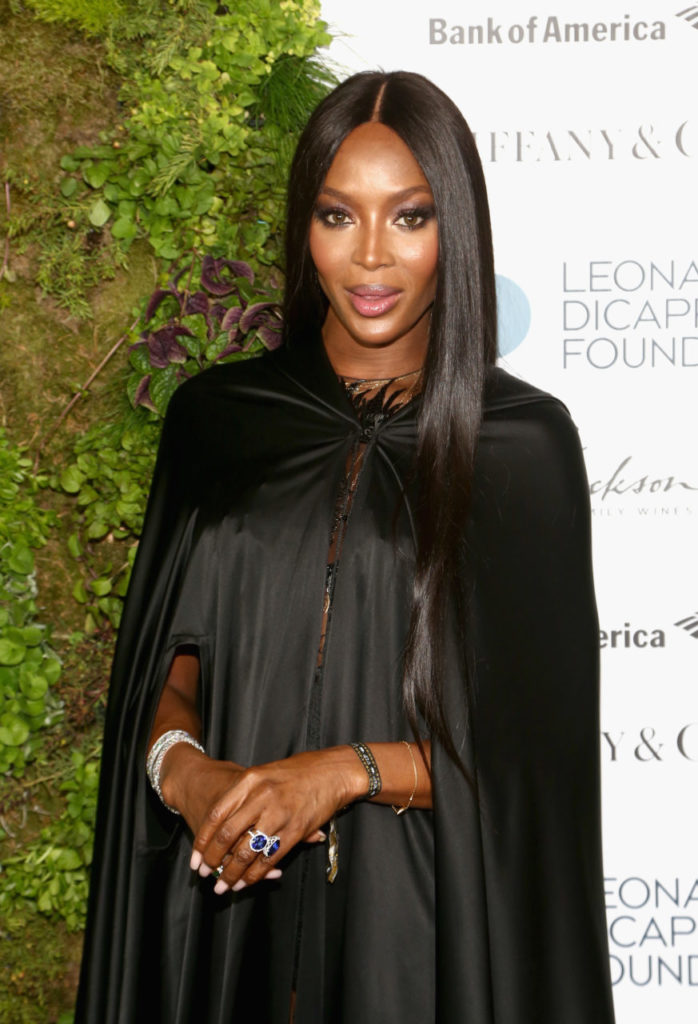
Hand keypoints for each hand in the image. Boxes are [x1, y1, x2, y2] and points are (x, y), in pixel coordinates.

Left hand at [158, 745, 320, 884]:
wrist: (333, 770)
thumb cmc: (298, 771)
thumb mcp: (265, 773)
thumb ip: (243, 795)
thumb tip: (220, 823)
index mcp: (250, 780)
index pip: (216, 814)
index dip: (203, 840)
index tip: (196, 857)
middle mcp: (262, 796)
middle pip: (227, 835)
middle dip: (213, 860)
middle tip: (205, 875)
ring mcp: (279, 814)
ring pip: (247, 851)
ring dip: (233, 873)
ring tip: (225, 886)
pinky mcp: (296, 830)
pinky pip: (270, 858)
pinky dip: (256, 874)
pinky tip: (248, 881)